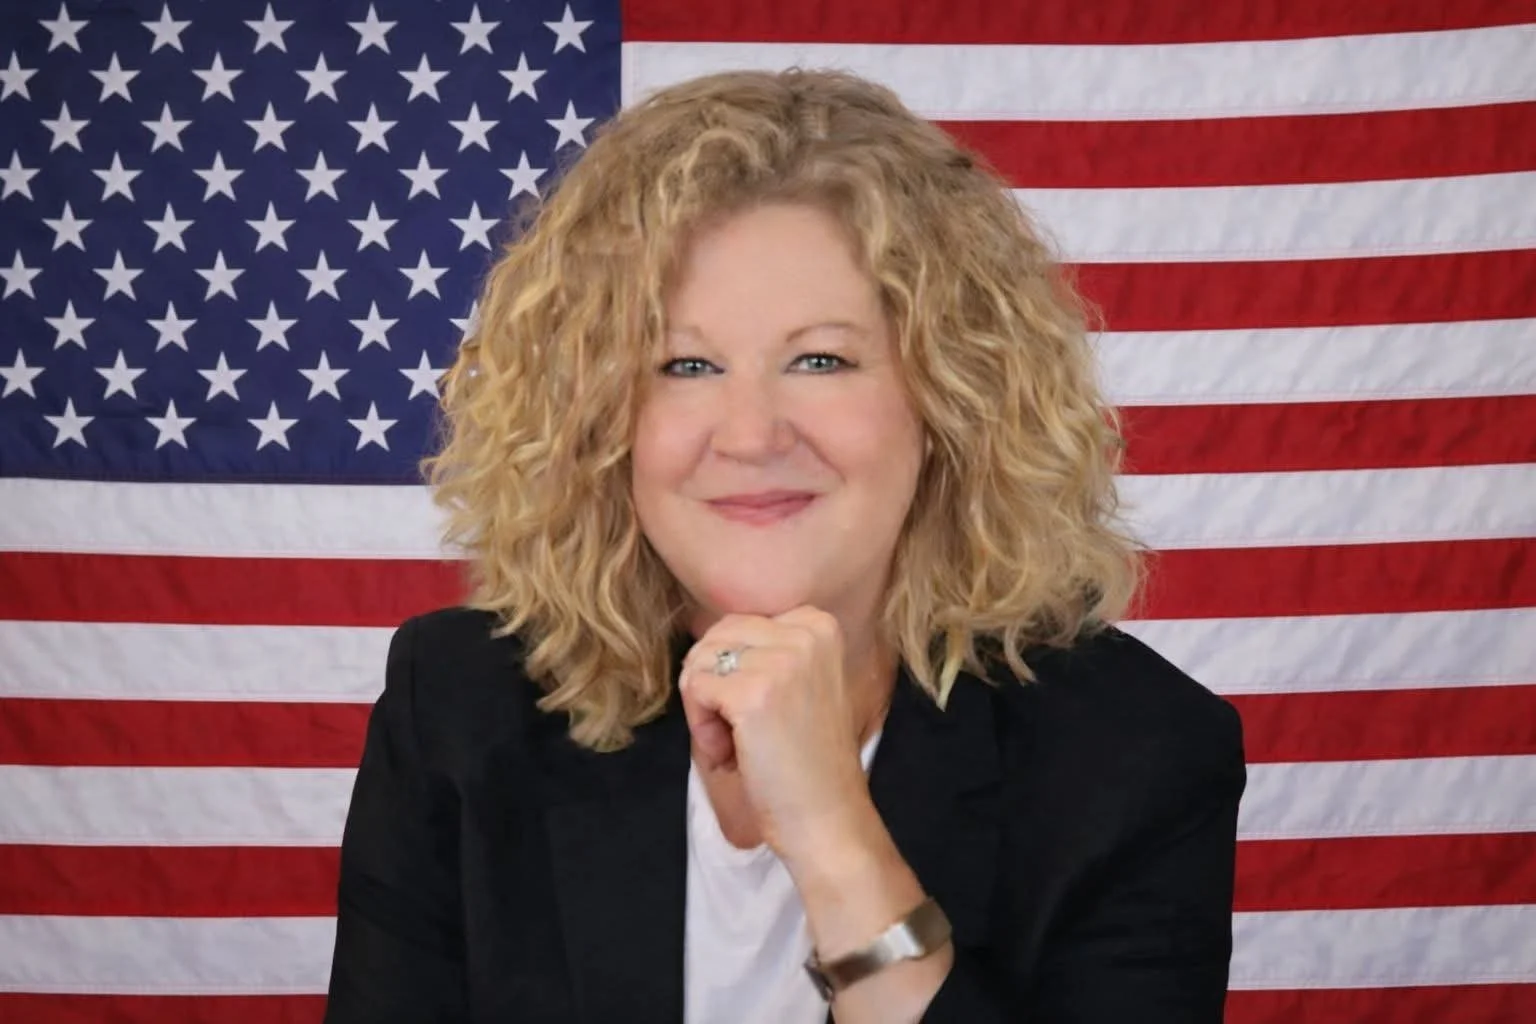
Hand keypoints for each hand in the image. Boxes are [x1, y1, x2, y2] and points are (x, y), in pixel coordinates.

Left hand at [678, 607, 874, 865]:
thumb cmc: (806, 760)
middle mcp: (805, 634)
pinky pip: (694, 688)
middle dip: (712, 685)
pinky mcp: (752, 694)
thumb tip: (701, 638)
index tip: (755, 709)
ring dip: (704, 708)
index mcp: (819, 625)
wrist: (827, 817)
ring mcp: (780, 662)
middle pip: (715, 639)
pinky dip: (700, 726)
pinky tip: (729, 753)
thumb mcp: (801, 683)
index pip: (739, 624)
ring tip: (734, 743)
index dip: (731, 670)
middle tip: (737, 731)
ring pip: (699, 662)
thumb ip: (766, 651)